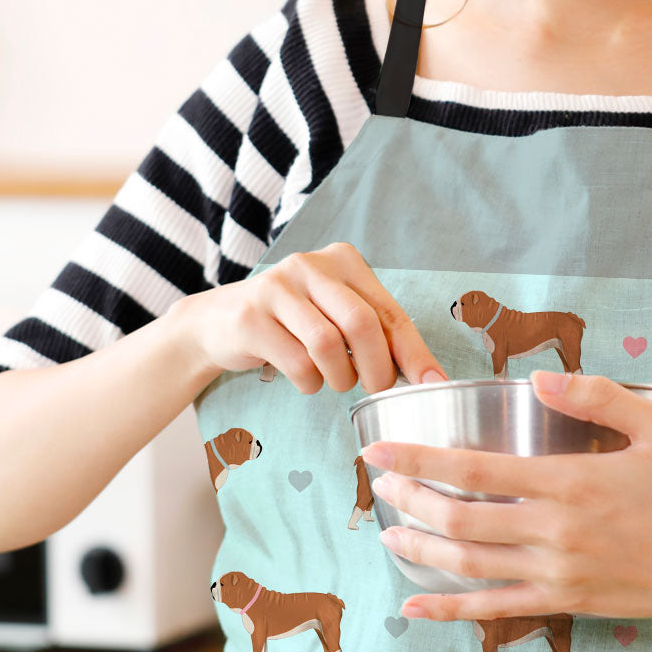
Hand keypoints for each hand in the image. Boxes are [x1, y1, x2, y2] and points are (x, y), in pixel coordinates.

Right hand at [168, 242, 447, 394]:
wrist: (218, 322)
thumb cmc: (293, 324)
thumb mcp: (336, 315)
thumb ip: (377, 333)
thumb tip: (428, 375)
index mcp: (343, 261)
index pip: (389, 311)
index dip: (414, 352)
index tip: (433, 383)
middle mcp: (310, 265)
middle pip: (362, 324)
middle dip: (377, 369)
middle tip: (375, 390)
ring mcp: (277, 287)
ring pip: (328, 345)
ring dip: (340, 378)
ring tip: (335, 382)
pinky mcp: (251, 317)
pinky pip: (297, 363)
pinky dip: (309, 383)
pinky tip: (305, 379)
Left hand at [362, 369, 651, 623]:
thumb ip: (597, 396)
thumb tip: (538, 378)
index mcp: (570, 482)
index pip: (474, 469)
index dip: (418, 459)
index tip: (377, 450)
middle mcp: (554, 532)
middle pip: (459, 519)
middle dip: (409, 500)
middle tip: (379, 484)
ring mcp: (557, 574)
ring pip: (469, 565)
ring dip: (420, 549)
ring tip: (387, 534)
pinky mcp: (566, 603)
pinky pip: (496, 609)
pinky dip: (450, 611)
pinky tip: (415, 609)